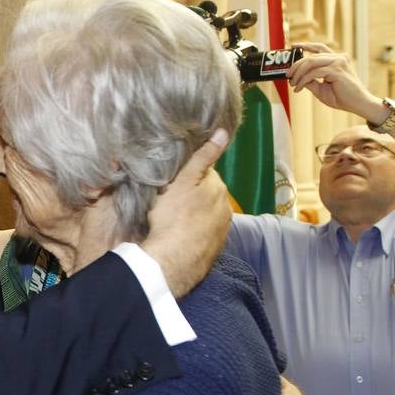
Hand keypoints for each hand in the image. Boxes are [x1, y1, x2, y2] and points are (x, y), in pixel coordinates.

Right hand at [143, 130, 231, 297]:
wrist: (172, 262)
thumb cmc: (173, 217)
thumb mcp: (183, 181)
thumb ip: (203, 157)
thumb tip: (224, 132)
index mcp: (218, 187)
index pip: (204, 171)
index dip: (186, 173)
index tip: (170, 180)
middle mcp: (226, 207)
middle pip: (207, 192)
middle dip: (193, 192)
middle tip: (168, 199)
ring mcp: (222, 229)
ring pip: (206, 212)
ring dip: (195, 212)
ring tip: (173, 218)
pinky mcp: (214, 248)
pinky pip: (204, 231)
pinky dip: (195, 230)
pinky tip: (181, 234)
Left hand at [286, 43, 381, 121]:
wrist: (358, 104)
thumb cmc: (342, 97)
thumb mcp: (321, 88)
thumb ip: (310, 80)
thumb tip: (295, 76)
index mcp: (337, 59)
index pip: (319, 48)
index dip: (306, 45)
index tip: (294, 46)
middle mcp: (339, 58)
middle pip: (311, 57)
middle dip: (296, 66)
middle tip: (288, 76)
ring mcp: (338, 62)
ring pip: (311, 63)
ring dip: (298, 74)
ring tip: (293, 83)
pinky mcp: (337, 70)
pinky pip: (314, 73)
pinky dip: (303, 80)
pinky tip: (299, 88)